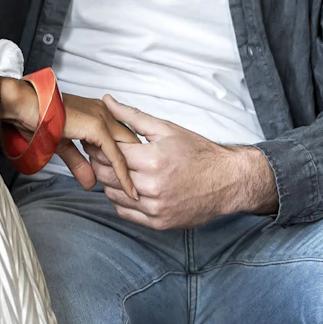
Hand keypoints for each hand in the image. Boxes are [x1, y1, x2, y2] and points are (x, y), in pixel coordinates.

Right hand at [0, 77, 138, 198]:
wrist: (24, 106)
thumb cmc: (37, 119)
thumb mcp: (62, 145)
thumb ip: (79, 163)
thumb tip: (91, 184)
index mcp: (98, 113)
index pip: (122, 137)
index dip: (128, 158)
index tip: (130, 179)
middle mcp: (104, 112)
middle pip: (130, 143)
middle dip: (136, 167)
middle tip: (138, 190)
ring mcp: (103, 119)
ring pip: (128, 150)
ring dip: (132, 173)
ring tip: (137, 195)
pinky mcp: (98, 128)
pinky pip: (116, 156)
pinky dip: (123, 175)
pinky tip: (129, 191)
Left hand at [97, 96, 276, 229]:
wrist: (226, 181)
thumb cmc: (198, 153)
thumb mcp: (167, 129)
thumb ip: (133, 116)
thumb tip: (107, 101)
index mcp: (153, 160)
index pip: (110, 154)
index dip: (100, 146)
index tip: (96, 142)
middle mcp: (152, 186)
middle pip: (107, 176)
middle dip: (100, 164)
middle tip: (100, 155)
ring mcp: (155, 207)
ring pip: (113, 196)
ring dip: (109, 183)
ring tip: (115, 170)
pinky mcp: (158, 222)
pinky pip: (125, 213)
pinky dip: (120, 200)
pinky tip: (126, 187)